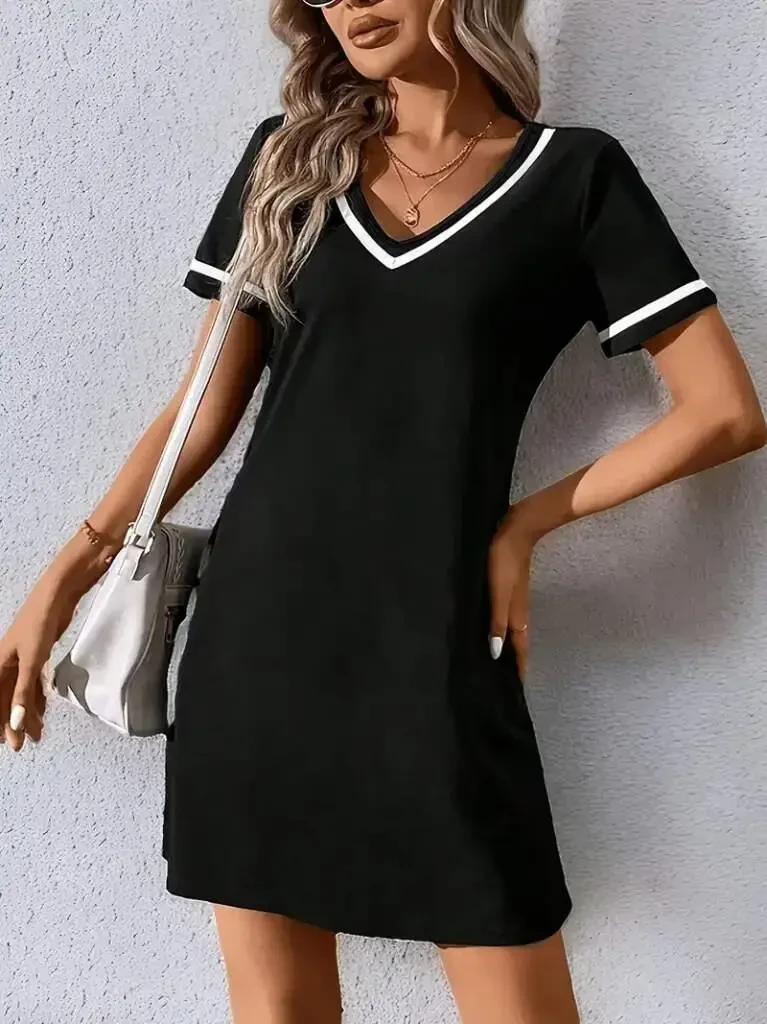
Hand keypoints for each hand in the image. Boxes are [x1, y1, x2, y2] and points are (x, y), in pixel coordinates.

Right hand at [0, 572, 82, 752]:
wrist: (56, 595)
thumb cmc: (39, 623)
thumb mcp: (31, 660)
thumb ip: (23, 691)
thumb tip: (15, 723)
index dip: (3, 723)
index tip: (11, 744)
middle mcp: (7, 663)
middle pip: (9, 699)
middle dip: (15, 722)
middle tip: (25, 744)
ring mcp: (23, 659)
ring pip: (22, 692)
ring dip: (29, 712)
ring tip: (38, 733)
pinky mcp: (38, 654)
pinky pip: (33, 682)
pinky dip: (37, 697)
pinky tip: (42, 710)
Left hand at [487, 505, 538, 681]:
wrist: (517, 528)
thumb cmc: (505, 559)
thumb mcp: (499, 592)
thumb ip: (498, 620)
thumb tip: (497, 652)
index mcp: (516, 614)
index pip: (518, 647)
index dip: (518, 667)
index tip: (516, 687)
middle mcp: (517, 609)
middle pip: (516, 641)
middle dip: (513, 660)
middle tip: (504, 679)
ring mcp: (513, 597)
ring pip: (511, 628)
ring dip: (507, 644)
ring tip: (497, 659)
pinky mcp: (508, 586)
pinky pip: (505, 614)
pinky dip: (501, 626)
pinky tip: (492, 625)